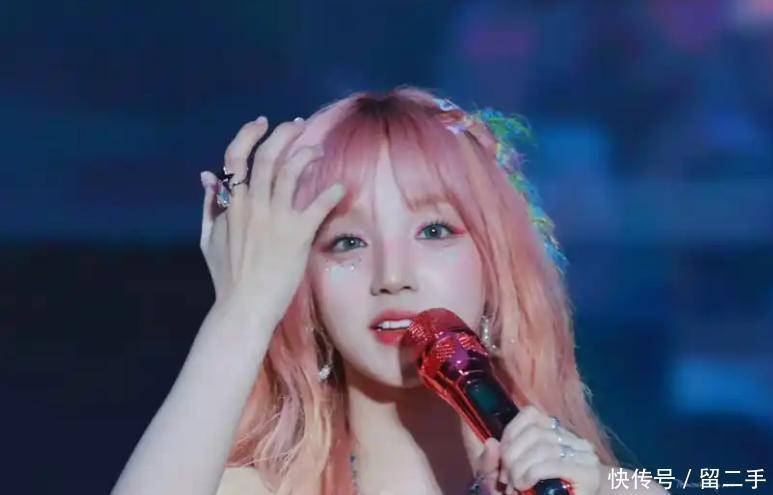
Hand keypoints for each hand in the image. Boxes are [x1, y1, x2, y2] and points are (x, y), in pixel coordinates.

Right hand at [199, 116, 345, 323]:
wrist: (243, 306)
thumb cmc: (227, 277)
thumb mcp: (209, 238)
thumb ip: (210, 205)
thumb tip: (207, 175)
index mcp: (231, 204)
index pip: (236, 157)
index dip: (249, 134)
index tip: (262, 123)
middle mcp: (252, 205)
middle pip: (268, 156)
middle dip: (284, 133)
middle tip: (298, 125)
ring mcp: (275, 219)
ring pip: (291, 172)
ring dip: (306, 153)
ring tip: (317, 148)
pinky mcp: (297, 235)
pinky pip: (318, 205)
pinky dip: (331, 192)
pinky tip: (341, 186)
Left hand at [473, 405, 601, 494]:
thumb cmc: (538, 492)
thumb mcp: (509, 474)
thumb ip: (493, 461)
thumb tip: (490, 443)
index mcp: (556, 433)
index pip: (531, 414)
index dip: (511, 433)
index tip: (502, 459)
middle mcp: (573, 439)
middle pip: (534, 432)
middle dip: (512, 455)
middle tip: (506, 479)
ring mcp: (584, 455)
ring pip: (542, 447)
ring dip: (520, 469)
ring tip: (515, 486)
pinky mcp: (588, 474)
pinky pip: (549, 464)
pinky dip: (531, 474)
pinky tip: (524, 485)